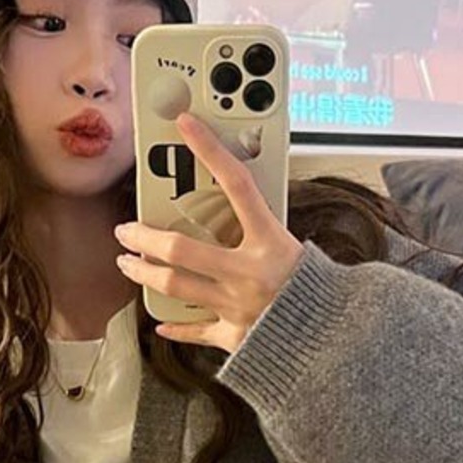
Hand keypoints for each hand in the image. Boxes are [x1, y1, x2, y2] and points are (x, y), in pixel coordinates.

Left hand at [115, 112, 303, 355]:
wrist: (337, 338)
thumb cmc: (320, 290)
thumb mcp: (295, 245)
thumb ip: (263, 226)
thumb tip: (237, 196)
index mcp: (270, 242)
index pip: (237, 185)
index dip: (210, 150)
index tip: (186, 124)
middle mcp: (248, 273)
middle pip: (181, 249)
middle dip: (145, 238)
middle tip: (125, 230)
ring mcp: (237, 306)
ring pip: (175, 286)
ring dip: (144, 274)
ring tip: (128, 263)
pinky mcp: (235, 335)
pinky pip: (197, 330)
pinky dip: (177, 327)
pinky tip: (161, 321)